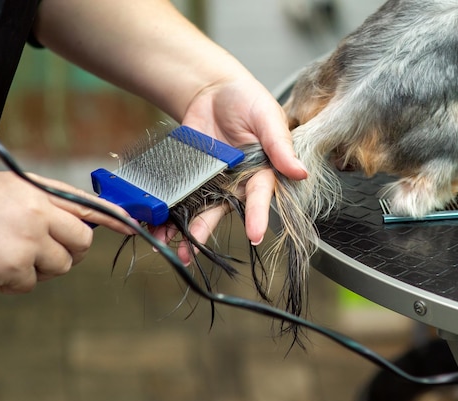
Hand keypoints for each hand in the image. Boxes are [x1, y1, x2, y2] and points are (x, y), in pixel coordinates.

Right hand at [0, 171, 135, 293]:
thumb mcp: (5, 191)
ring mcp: (29, 237)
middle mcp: (38, 210)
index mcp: (36, 190)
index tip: (132, 226)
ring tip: (9, 257)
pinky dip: (13, 284)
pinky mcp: (15, 264)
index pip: (88, 203)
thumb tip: (72, 221)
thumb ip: (40, 202)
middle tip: (45, 253)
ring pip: (61, 265)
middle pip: (83, 240)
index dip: (115, 216)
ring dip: (39, 269)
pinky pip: (31, 284)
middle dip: (69, 251)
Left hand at [151, 76, 307, 263]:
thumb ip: (279, 144)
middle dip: (206, 232)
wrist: (213, 91)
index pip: (260, 197)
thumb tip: (301, 171)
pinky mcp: (192, 177)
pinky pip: (181, 196)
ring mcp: (212, 182)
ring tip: (170, 248)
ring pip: (200, 210)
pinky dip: (168, 211)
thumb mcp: (267, 116)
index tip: (255, 235)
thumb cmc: (248, 101)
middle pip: (223, 211)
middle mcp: (237, 183)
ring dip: (184, 230)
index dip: (257, 216)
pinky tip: (156, 224)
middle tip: (192, 252)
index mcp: (261, 172)